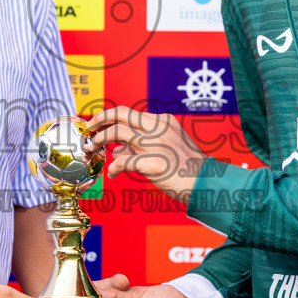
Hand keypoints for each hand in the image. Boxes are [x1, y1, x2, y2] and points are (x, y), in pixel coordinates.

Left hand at [85, 106, 208, 199]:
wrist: (208, 184)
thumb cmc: (188, 169)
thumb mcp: (169, 148)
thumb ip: (143, 145)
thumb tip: (117, 150)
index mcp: (165, 121)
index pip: (130, 113)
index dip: (111, 119)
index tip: (99, 125)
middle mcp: (160, 128)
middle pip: (121, 113)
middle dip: (100, 119)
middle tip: (89, 128)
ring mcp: (156, 144)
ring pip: (117, 132)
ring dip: (100, 139)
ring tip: (92, 147)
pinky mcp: (153, 163)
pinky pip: (122, 162)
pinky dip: (113, 168)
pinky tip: (113, 175)